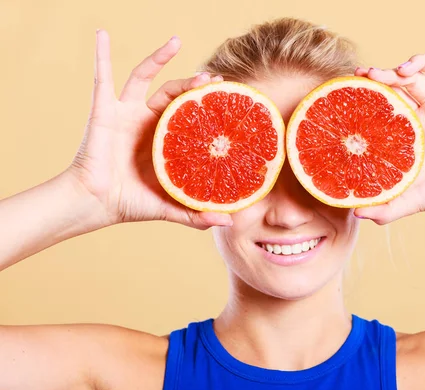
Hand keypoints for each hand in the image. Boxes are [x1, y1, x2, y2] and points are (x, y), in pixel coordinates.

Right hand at [67, 30, 231, 228]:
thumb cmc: (130, 204)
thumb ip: (195, 214)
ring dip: (159, 58)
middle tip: (213, 78)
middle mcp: (147, 121)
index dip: (207, 104)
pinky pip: (102, 77)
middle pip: (173, 92)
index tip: (229, 97)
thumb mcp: (169, 206)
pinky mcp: (105, 109)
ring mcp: (126, 112)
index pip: (190, 113)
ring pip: (144, 77)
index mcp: (164, 139)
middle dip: (193, 84)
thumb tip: (228, 221)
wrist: (96, 204)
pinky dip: (100, 54)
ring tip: (176, 41)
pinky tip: (100, 34)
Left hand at [354, 29, 424, 223]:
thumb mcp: (411, 199)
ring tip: (403, 68)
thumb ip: (386, 207)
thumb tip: (356, 215)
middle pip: (408, 81)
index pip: (392, 98)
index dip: (375, 88)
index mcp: (416, 127)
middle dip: (388, 74)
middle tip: (370, 74)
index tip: (355, 82)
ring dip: (420, 61)